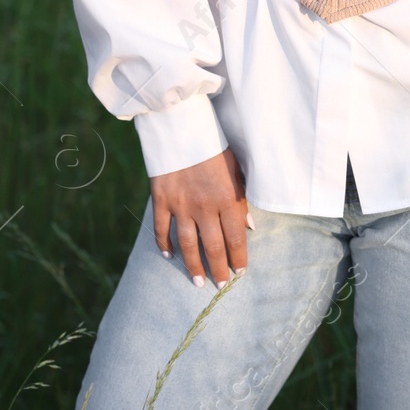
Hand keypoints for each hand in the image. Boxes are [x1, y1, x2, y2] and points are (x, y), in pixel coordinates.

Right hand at [151, 147, 249, 288]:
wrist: (181, 124)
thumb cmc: (214, 145)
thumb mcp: (236, 169)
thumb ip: (243, 199)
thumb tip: (249, 227)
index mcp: (227, 198)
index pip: (236, 238)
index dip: (239, 258)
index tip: (240, 271)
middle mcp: (204, 206)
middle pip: (213, 247)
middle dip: (218, 269)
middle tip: (220, 285)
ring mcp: (180, 204)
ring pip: (187, 244)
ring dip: (193, 266)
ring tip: (197, 282)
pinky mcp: (160, 198)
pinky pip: (161, 228)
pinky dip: (164, 245)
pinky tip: (169, 256)